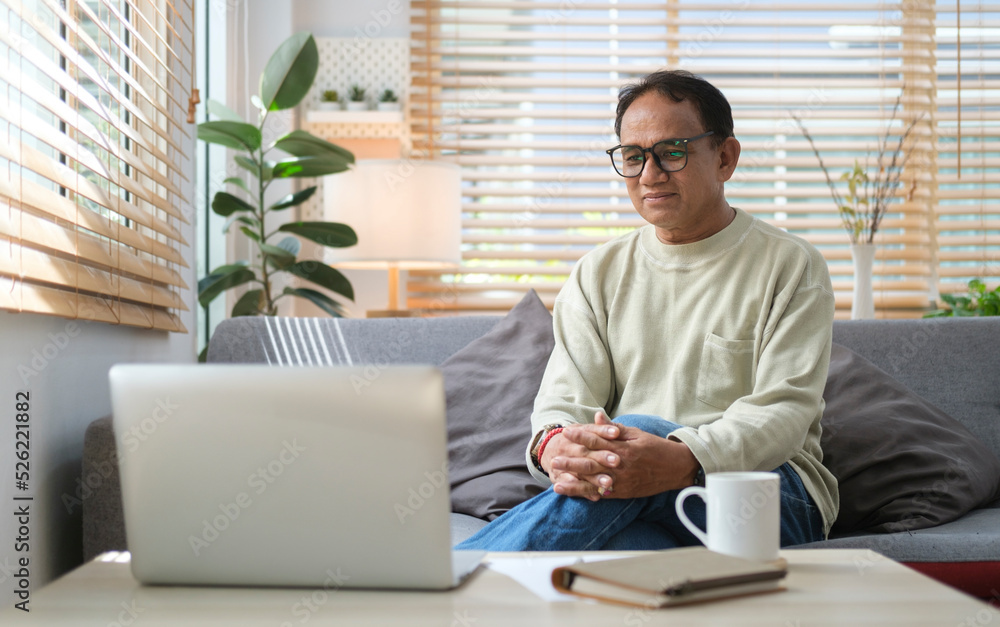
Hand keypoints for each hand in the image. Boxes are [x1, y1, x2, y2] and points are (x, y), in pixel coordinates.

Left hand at [546, 412, 699, 499]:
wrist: (676, 468)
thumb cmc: (655, 448)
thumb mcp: (636, 433)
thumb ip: (614, 428)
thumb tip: (597, 416)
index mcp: (624, 448)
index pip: (598, 440)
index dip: (581, 435)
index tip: (566, 431)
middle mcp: (621, 465)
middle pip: (592, 463)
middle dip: (571, 462)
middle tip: (554, 460)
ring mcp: (622, 481)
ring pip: (594, 482)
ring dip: (574, 482)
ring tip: (557, 482)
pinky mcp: (623, 492)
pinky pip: (602, 494)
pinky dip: (587, 494)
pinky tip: (574, 494)